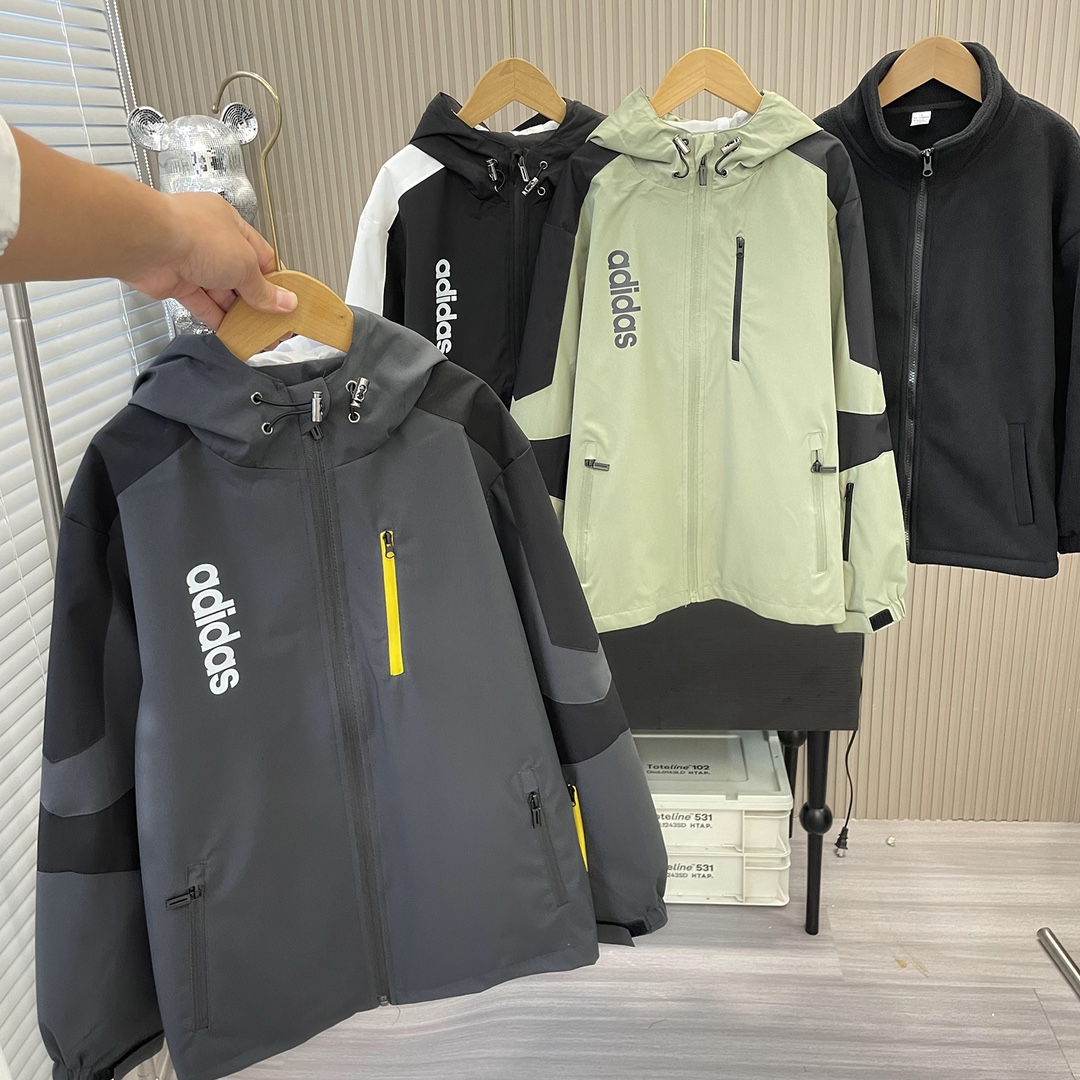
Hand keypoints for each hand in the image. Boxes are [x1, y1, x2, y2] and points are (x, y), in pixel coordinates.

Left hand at [125, 192, 296, 329]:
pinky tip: (230, 332)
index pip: (260, 255)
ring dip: (237, 313)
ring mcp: (191, 262)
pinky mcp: (176, 282)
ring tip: (255, 331)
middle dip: (256, 300)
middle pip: (240, 275)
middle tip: (272, 321)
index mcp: (230, 224)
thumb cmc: (194, 235)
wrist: (148, 243)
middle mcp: (210, 241)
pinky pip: (201, 304)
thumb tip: (284, 302)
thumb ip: (263, 289)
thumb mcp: (244, 263)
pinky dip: (216, 319)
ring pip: (221, 292)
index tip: (285, 301)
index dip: (274, 280)